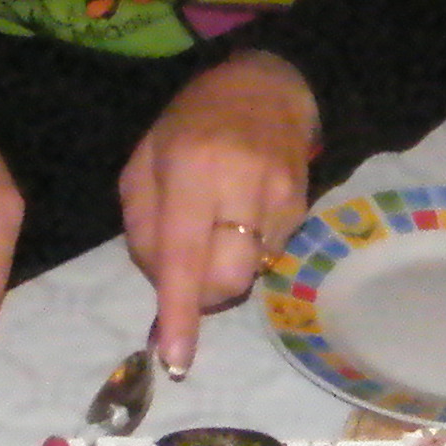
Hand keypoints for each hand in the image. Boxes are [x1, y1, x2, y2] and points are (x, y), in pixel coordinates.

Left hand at [120, 50, 318, 374]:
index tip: (176, 358)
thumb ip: (142, 225)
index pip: (185, 255)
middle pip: (226, 282)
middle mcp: (241, 186)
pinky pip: (267, 256)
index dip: (180, 312)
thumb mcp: (146, 160)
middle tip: (186, 270)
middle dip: (201, 294)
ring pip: (248, 274)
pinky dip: (245, 251)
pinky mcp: (303, 209)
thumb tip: (161, 287)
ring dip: (222, 270)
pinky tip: (240, 215)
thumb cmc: (192, 124)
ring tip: (215, 227)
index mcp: (191, 169)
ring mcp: (280, 200)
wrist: (270, 87)